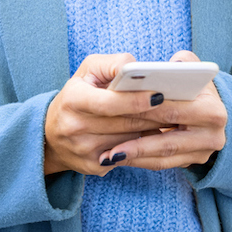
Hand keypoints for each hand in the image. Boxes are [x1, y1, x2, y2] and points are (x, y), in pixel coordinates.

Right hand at [44, 53, 171, 175]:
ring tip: (176, 121)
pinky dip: (146, 148)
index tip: (160, 94)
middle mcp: (75, 128)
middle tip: (181, 108)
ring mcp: (84, 151)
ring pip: (131, 142)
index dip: (136, 99)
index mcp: (73, 100)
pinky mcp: (94, 167)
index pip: (110, 102)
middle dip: (155, 116)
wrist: (51, 135)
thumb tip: (137, 67)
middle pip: (125, 124)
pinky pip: (128, 157)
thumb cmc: (76, 95)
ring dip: (155, 132)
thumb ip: (112, 65)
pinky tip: (160, 139)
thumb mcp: (87, 71)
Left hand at [93, 51, 226, 170]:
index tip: (118, 112)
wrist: (210, 109)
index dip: (143, 111)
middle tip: (106, 142)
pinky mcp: (193, 162)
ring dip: (134, 157)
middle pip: (167, 140)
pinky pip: (163, 164)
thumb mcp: (191, 67)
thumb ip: (183, 62)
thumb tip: (173, 64)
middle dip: (135, 140)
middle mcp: (213, 135)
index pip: (172, 110)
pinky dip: (139, 161)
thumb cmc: (192, 84)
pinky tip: (118, 158)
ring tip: (108, 155)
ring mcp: (204, 152)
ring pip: (164, 157)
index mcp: (212, 109)